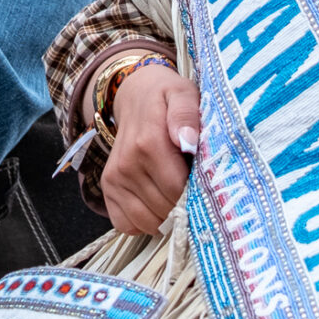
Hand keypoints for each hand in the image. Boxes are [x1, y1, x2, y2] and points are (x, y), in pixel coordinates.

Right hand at [102, 65, 201, 235]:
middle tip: (197, 190)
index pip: (177, 190)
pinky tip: (158, 203)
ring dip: (167, 218)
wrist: (134, 96)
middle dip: (186, 207)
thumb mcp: (182, 94)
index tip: (209, 186)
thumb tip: (188, 141)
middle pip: (164, 209)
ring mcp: (114, 179)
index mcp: (148, 143)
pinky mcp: (108, 189)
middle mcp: (126, 165)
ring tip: (178, 196)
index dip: (198, 195)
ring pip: (147, 222)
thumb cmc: (165, 98)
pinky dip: (145, 223)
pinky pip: (126, 225)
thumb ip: (187, 114)